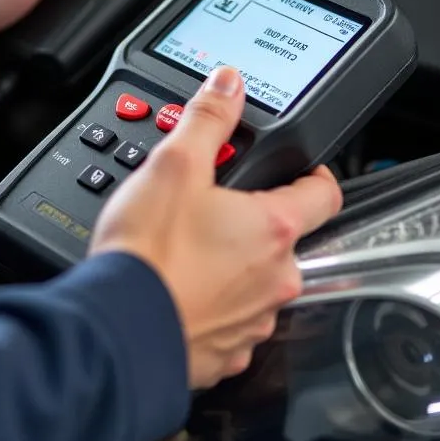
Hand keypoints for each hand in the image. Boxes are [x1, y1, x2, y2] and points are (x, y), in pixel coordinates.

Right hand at [89, 67, 342, 390]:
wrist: (116, 330)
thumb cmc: (147, 254)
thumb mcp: (174, 164)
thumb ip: (208, 119)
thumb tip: (229, 84)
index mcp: (272, 229)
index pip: (323, 195)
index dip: (314, 175)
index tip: (302, 170)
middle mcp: (275, 280)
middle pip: (283, 240)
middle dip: (253, 222)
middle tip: (210, 208)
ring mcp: (252, 322)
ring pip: (256, 285)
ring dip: (232, 268)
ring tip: (186, 252)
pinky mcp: (225, 356)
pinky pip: (229, 325)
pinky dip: (210, 308)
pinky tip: (178, 291)